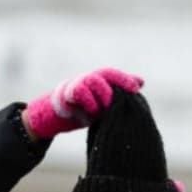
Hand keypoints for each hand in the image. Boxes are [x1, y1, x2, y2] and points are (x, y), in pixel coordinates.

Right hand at [22, 67, 142, 139]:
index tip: (138, 87)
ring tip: (105, 109)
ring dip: (104, 95)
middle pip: (106, 73)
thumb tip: (139, 85)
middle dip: (120, 81)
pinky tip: (92, 114)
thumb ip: (117, 98)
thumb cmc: (78, 112)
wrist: (52, 118)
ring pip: (94, 80)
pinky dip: (90, 102)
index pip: (114, 75)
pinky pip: (80, 91)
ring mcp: (76, 84)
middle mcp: (87, 79)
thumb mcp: (101, 108)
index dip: (126, 79)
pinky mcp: (66, 93)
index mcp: (97, 82)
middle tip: (129, 93)